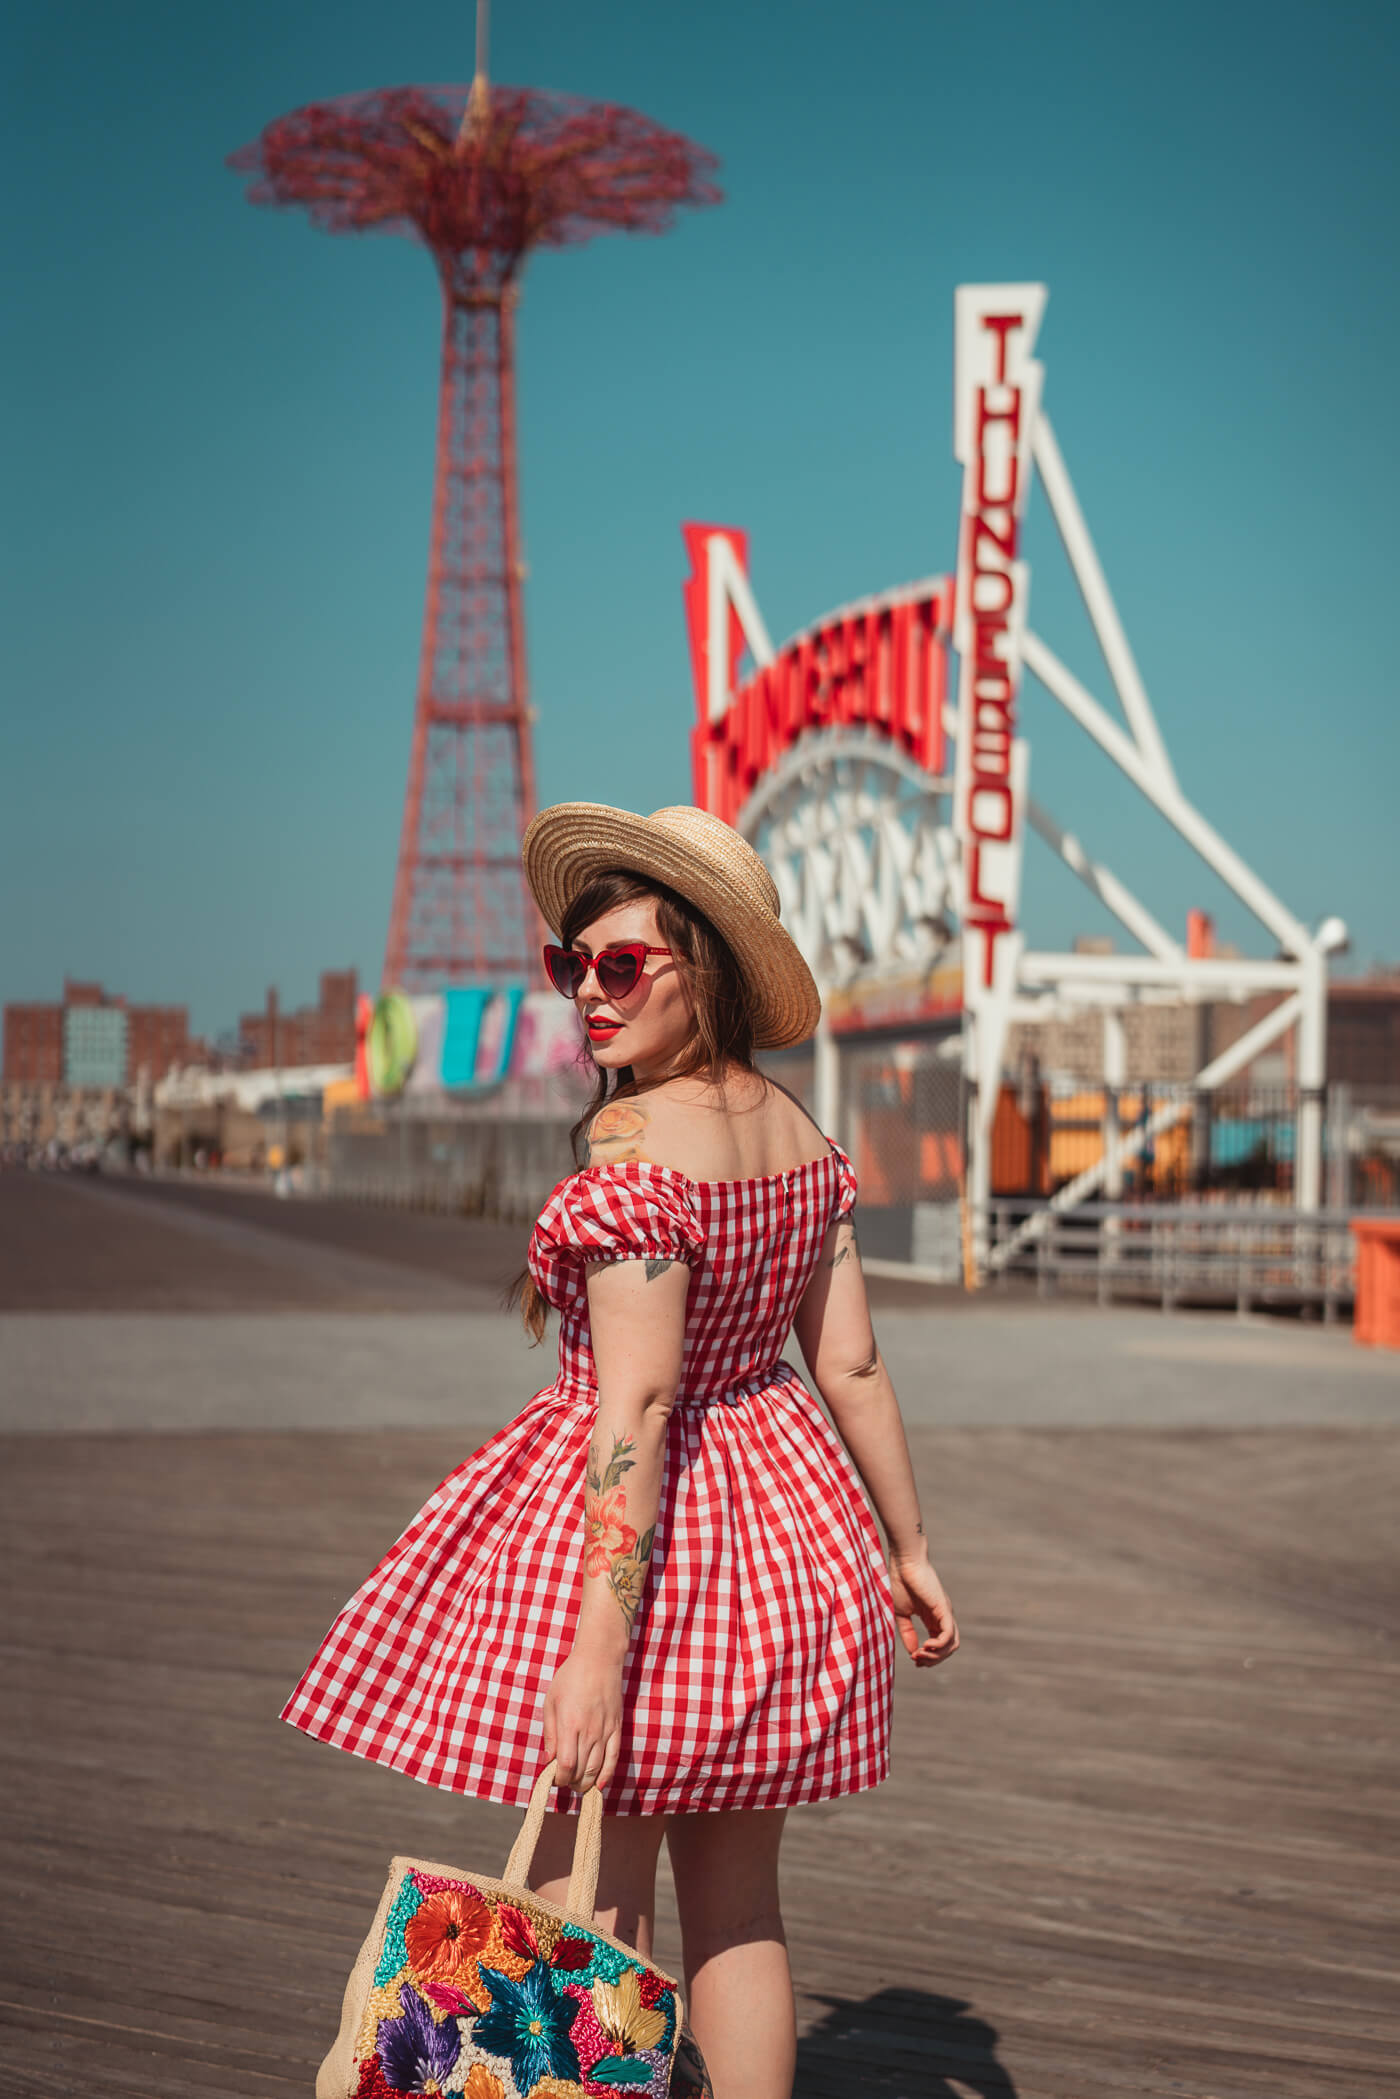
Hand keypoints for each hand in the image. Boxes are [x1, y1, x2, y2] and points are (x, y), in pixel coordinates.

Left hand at [542, 1644, 622, 1793]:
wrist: (599, 1659)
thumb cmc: (570, 1677)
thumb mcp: (551, 1701)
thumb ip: (550, 1733)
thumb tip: (548, 1760)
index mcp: (570, 1724)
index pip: (565, 1764)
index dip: (559, 1779)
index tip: (553, 1779)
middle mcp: (589, 1731)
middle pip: (581, 1770)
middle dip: (571, 1783)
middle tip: (564, 1782)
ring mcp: (605, 1731)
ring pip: (597, 1768)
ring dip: (586, 1783)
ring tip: (577, 1785)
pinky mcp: (617, 1728)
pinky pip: (614, 1758)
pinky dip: (607, 1775)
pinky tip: (599, 1785)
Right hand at [888, 1552, 958, 1667]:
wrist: (904, 1561)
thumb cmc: (900, 1582)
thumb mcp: (901, 1613)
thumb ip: (907, 1632)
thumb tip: (913, 1652)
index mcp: (933, 1619)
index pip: (940, 1645)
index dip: (929, 1657)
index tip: (914, 1659)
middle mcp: (942, 1618)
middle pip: (949, 1648)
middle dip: (933, 1660)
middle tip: (917, 1660)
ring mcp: (945, 1614)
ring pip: (952, 1645)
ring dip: (937, 1656)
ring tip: (920, 1654)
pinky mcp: (944, 1609)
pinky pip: (949, 1635)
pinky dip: (939, 1646)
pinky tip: (925, 1646)